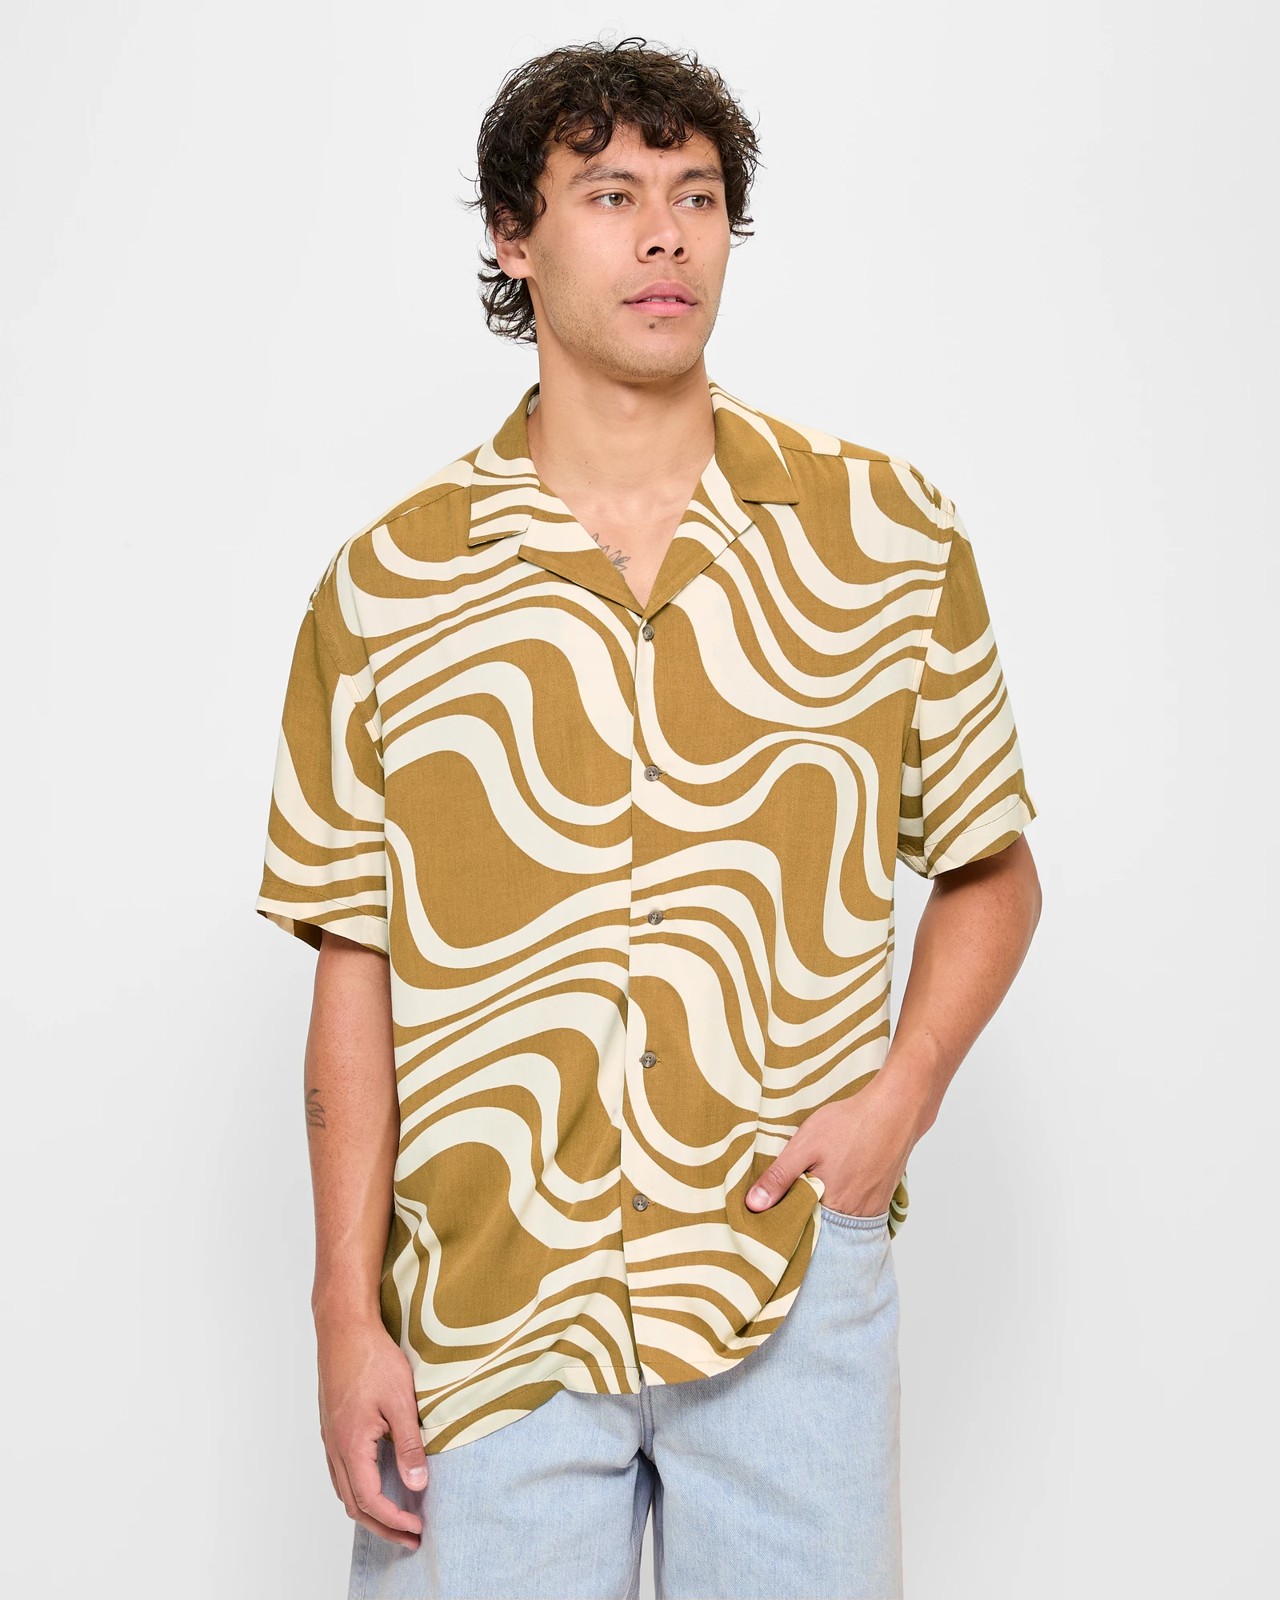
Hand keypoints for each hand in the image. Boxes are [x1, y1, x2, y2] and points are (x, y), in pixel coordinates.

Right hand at [316, 1315, 427, 1549]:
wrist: (343, 1328)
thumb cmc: (371, 1358)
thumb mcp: (401, 1402)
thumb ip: (409, 1446)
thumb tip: (417, 1485)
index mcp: (351, 1445)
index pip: (370, 1501)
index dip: (394, 1520)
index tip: (417, 1529)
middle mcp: (335, 1448)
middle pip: (354, 1504)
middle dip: (382, 1527)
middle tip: (410, 1538)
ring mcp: (330, 1438)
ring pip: (344, 1490)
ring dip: (369, 1511)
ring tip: (395, 1519)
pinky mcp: (332, 1427)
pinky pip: (341, 1472)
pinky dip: (359, 1490)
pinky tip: (377, 1484)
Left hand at [745, 1072, 921, 1216]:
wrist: (895, 1110)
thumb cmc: (850, 1124)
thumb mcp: (805, 1145)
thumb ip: (780, 1177)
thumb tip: (753, 1206)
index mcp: (830, 1206)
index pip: (799, 1229)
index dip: (784, 1220)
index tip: (770, 1212)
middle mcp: (853, 1216)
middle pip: (821, 1227)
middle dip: (804, 1216)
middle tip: (792, 1195)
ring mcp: (871, 1209)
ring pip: (840, 1221)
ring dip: (825, 1211)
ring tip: (816, 1186)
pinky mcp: (882, 1199)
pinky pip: (858, 1213)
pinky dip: (844, 1205)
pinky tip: (838, 1184)